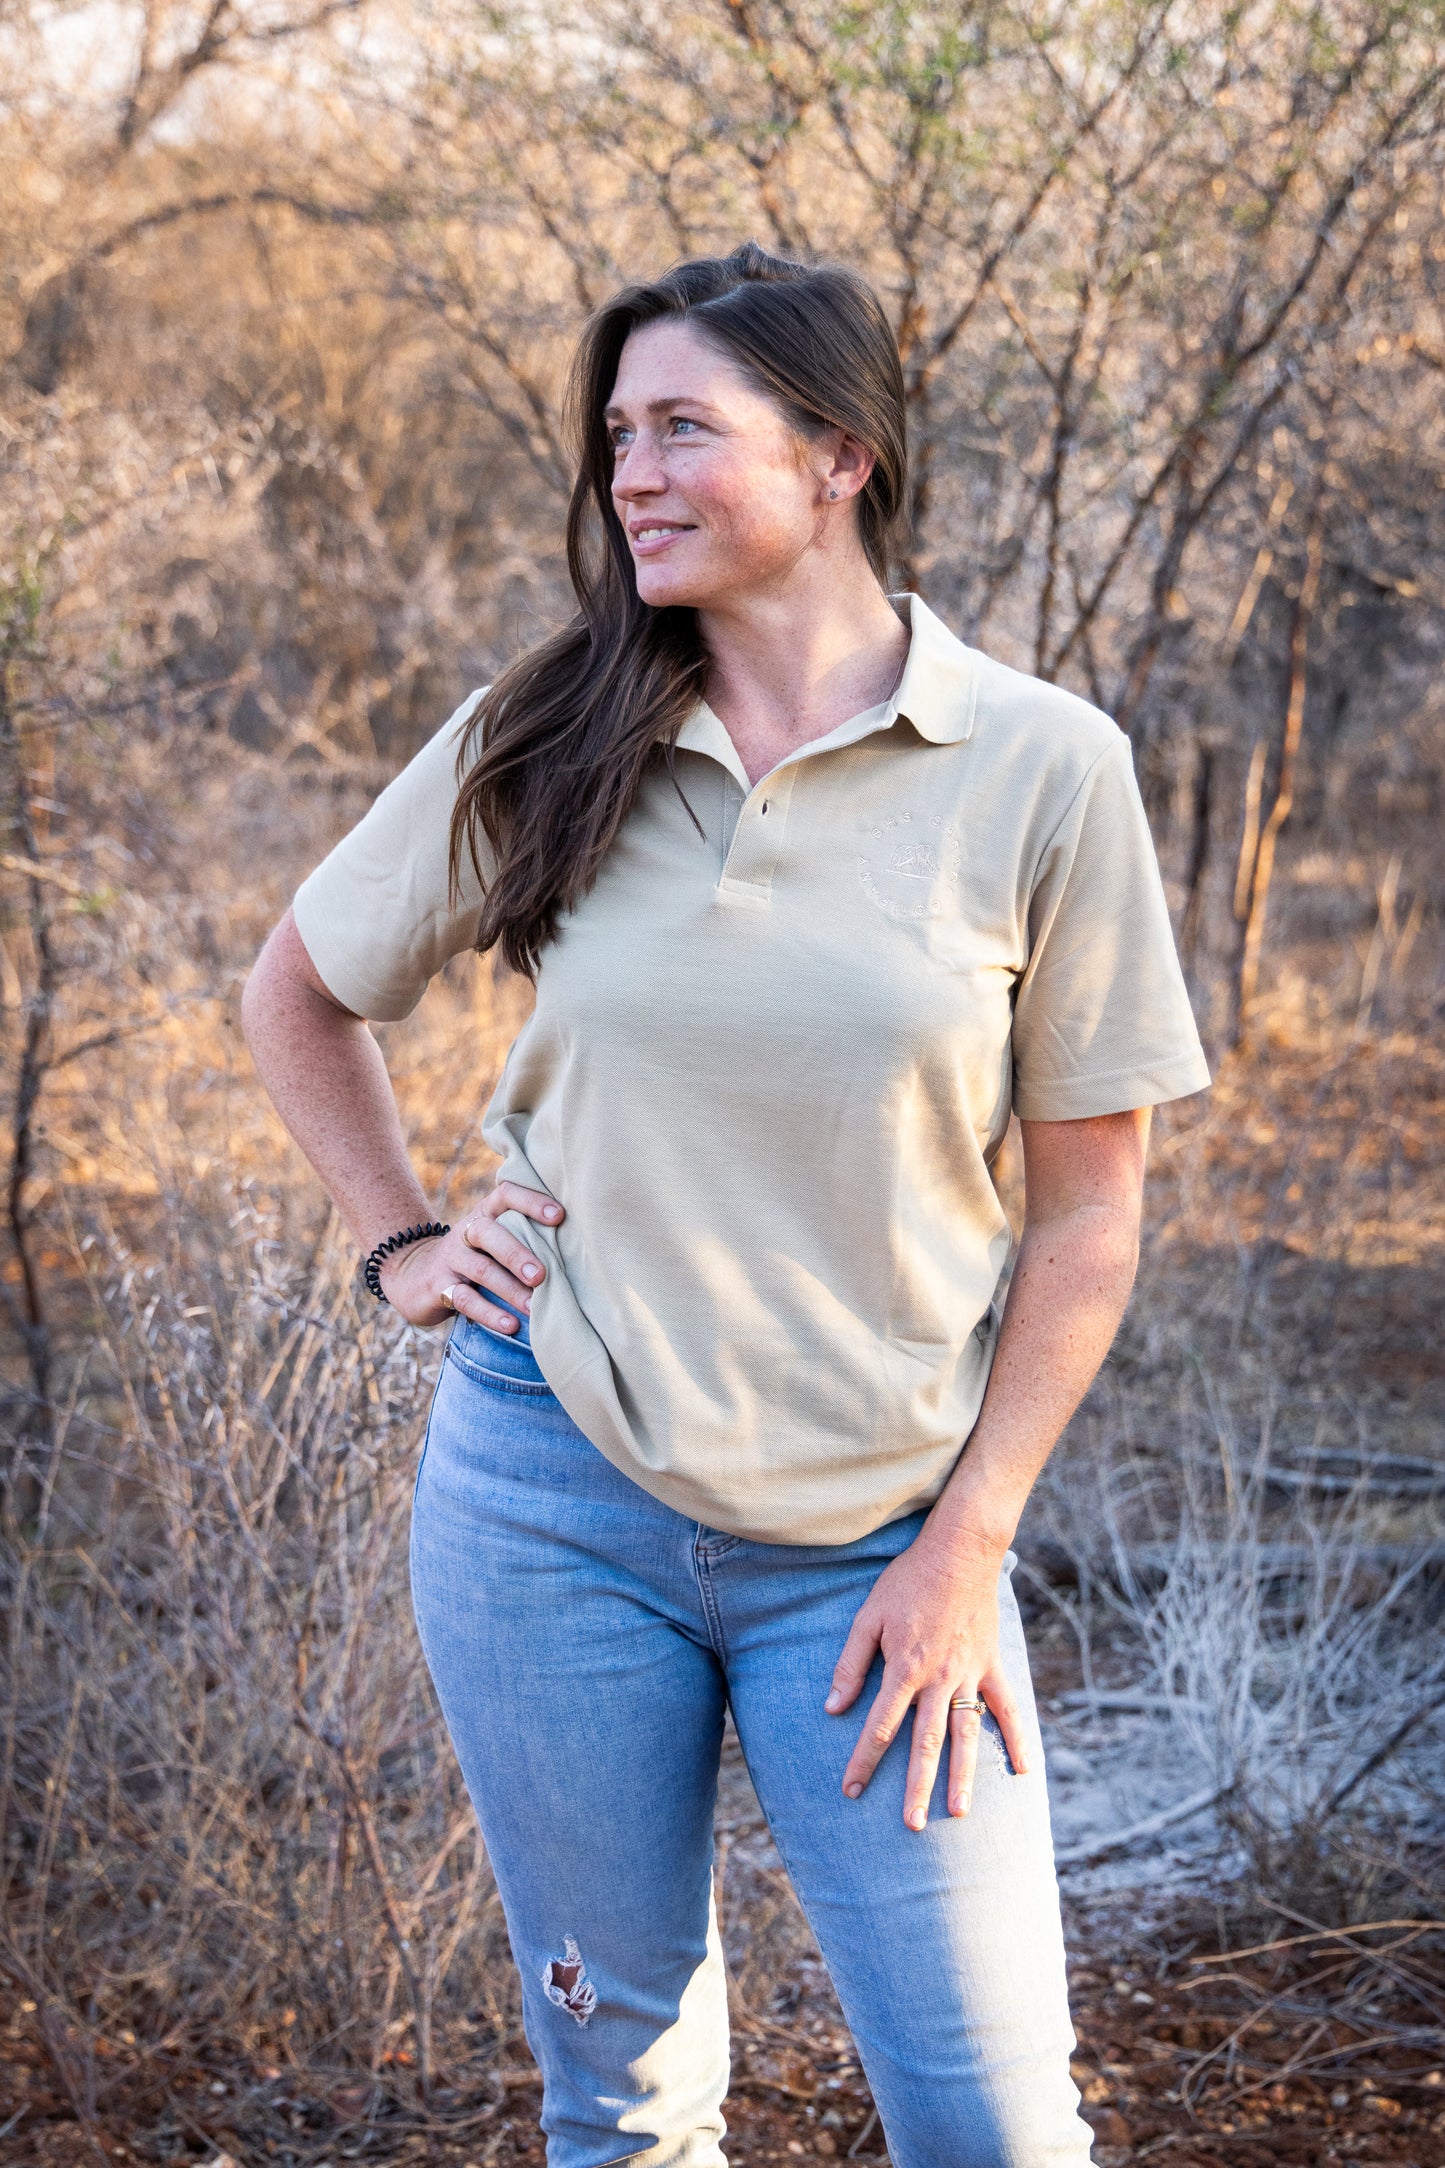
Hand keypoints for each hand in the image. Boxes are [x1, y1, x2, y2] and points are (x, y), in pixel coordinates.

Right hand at [379, 1182, 563, 1329]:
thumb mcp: (493, 1240)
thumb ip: (524, 1236)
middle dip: (518, 1253)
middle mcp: (467, 1232)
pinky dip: (489, 1313)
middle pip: (490, 1234)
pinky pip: (465, 1299)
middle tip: (542, 1275)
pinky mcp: (439, 1287)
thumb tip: (579, 1249)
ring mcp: (451, 1259)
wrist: (414, 1276)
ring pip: (481, 1270)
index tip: (559, 1216)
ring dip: (510, 1290)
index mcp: (485, 1214)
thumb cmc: (475, 1257)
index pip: (506, 1195)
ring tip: (534, 1307)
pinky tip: (511, 1325)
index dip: (531, 1201)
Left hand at [825, 1525, 1029, 1829]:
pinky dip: (1015, 1740)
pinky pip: (1007, 1708)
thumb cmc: (907, 1582)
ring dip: (962, 1777)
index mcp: (904, 1668)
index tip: (851, 1790)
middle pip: (925, 1742)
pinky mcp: (992, 1665)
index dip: (864, 1759)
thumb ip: (851, 1663)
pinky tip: (1023, 1772)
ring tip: (958, 1814)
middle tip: (911, 1826)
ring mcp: (969, 1674)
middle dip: (916, 1786)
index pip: (880, 1726)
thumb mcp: (868, 1616)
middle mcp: (938, 1678)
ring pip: (965, 1735)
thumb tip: (833, 1707)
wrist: (958, 1552)